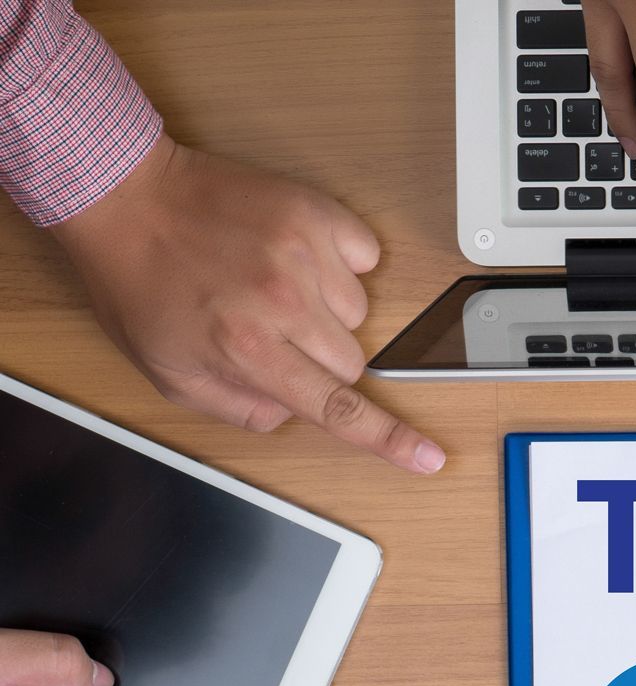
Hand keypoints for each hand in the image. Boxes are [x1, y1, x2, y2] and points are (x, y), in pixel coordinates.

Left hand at [47, 136, 443, 473]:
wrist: (125, 195)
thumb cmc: (139, 282)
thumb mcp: (167, 370)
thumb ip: (234, 406)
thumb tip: (287, 413)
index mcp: (247, 350)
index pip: (337, 408)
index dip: (388, 438)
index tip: (428, 458)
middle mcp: (283, 305)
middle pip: (352, 362)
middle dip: (320, 358)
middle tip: (270, 329)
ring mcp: (303, 255)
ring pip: (357, 312)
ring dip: (325, 307)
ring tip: (271, 283)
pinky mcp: (315, 214)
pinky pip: (364, 257)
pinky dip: (340, 261)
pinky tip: (293, 254)